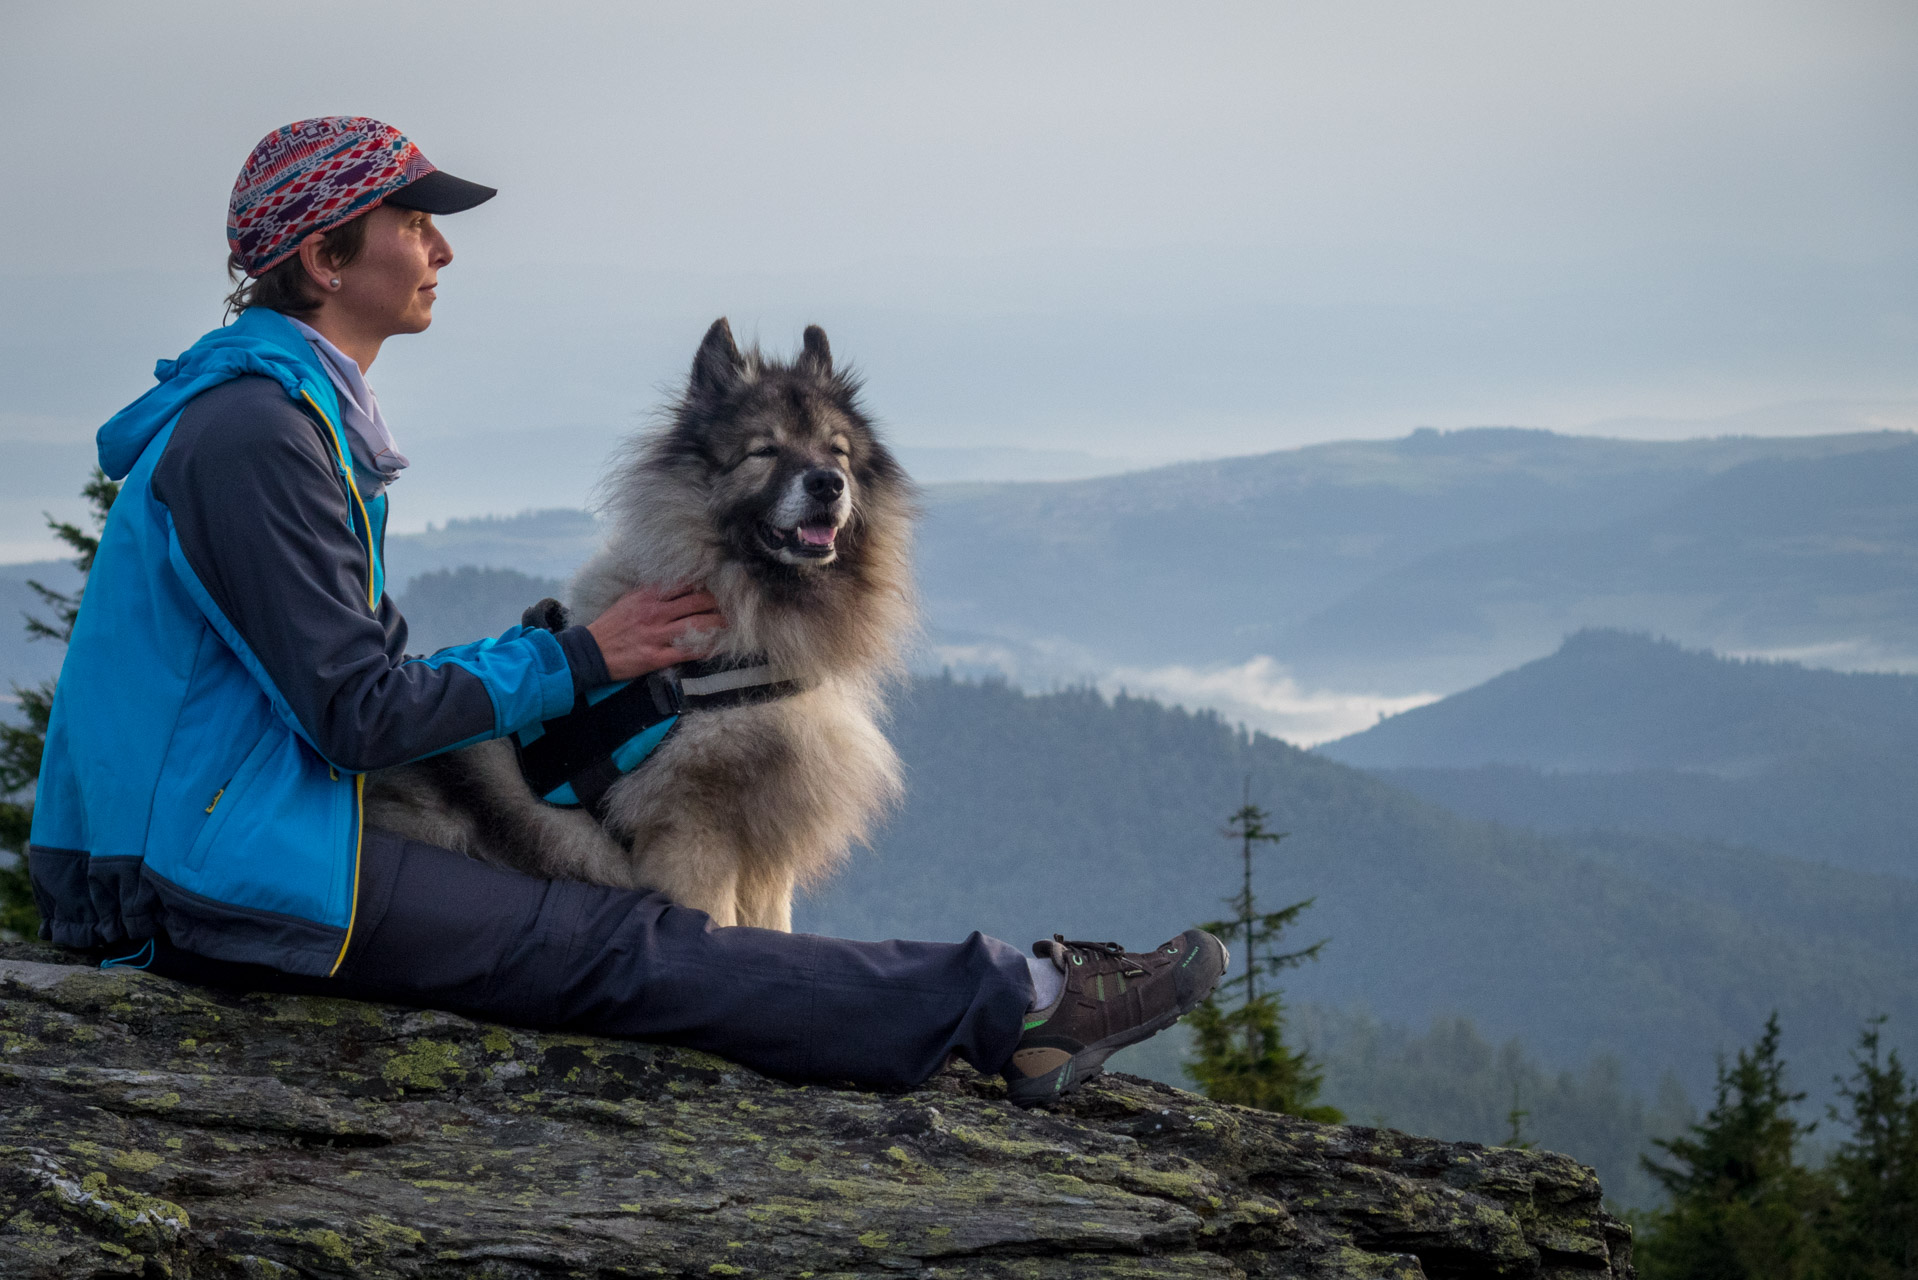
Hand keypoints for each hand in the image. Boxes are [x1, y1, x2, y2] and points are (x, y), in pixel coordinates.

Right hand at [585, 584, 726, 682]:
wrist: (591, 651)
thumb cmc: (612, 625)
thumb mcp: (629, 599)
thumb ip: (652, 592)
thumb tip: (677, 584)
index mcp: (648, 596)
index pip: (684, 584)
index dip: (705, 584)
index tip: (719, 584)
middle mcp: (655, 612)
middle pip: (697, 602)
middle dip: (718, 603)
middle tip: (732, 604)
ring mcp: (657, 635)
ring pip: (697, 625)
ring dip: (718, 624)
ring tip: (730, 623)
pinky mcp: (657, 656)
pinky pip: (688, 651)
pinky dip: (705, 648)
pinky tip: (717, 646)